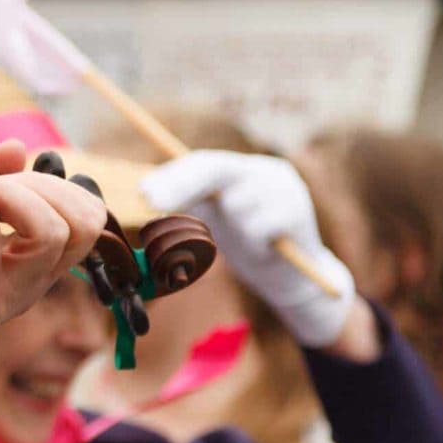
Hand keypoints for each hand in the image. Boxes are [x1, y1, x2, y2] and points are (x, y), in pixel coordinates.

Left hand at [141, 149, 355, 347]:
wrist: (291, 279)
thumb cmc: (245, 245)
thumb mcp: (213, 218)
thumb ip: (188, 201)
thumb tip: (143, 193)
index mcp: (242, 169)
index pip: (202, 163)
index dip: (172, 176)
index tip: (143, 192)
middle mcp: (265, 170)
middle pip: (216, 168)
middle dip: (180, 184)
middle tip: (151, 201)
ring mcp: (285, 188)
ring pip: (235, 203)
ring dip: (233, 228)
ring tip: (248, 240)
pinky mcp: (298, 213)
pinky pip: (257, 228)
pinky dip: (253, 244)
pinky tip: (266, 249)